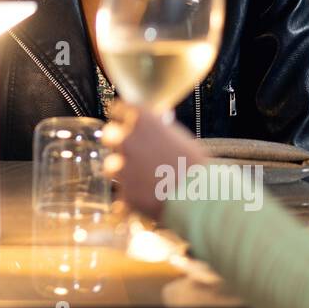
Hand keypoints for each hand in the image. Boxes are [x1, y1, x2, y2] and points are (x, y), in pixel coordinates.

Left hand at [102, 104, 211, 221]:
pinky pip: (121, 190)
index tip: (125, 123)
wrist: (200, 198)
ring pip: (110, 164)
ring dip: (122, 170)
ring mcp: (122, 166)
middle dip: (117, 142)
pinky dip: (130, 193)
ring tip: (143, 179)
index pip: (118, 109)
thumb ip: (161, 128)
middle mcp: (127, 139)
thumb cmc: (195, 166)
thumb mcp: (180, 137)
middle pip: (109, 134)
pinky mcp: (123, 191)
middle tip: (131, 152)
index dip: (122, 117)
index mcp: (143, 120)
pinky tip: (146, 196)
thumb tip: (157, 119)